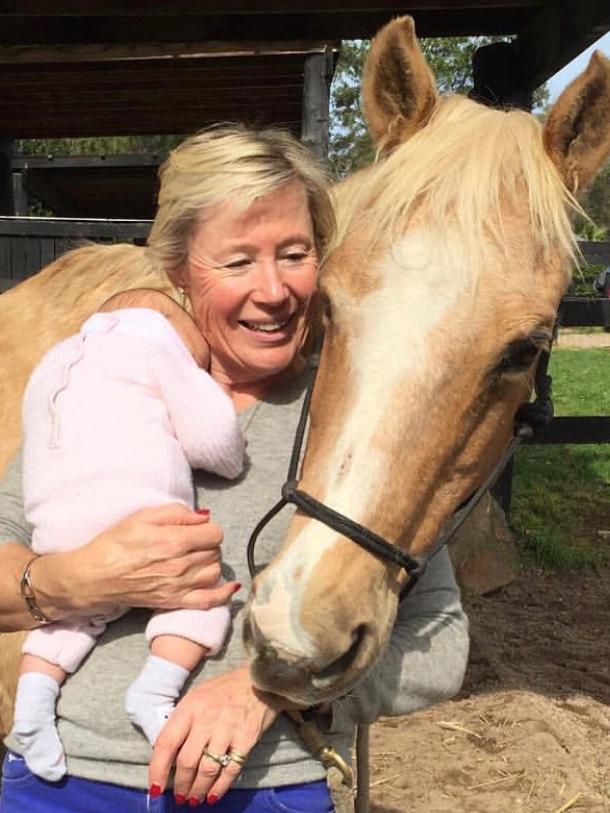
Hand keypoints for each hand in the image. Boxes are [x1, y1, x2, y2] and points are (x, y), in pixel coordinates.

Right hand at [39, 503, 237, 617]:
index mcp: (173, 541)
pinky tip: (230, 587)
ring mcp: (178, 587)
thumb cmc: (113, 544)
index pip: (214, 533)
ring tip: (196, 558)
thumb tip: (203, 516)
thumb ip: (176, 513)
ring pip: (215, 572)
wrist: (93, 577)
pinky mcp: (174, 602)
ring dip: (211, 563)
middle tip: (191, 541)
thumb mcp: (141, 516)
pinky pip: (209, 601)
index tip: (196, 528)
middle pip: (215, 552)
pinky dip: (223, 595)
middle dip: (208, 543)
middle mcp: (180, 566)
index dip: (207, 528)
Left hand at [149, 665, 283, 804]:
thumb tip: (168, 752)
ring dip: (197, 790)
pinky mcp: (247, 739)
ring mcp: (228, 730)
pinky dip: (219, 788)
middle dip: (180, 785)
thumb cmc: (225, 689)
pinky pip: (230, 770)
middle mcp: (207, 719)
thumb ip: (183, 721)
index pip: (167, 742)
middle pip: (187, 761)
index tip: (154, 787)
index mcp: (190, 707)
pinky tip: (212, 796)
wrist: (260, 678)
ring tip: (193, 799)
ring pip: (207, 770)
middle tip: (178, 796)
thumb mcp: (198, 696)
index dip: (157, 769)